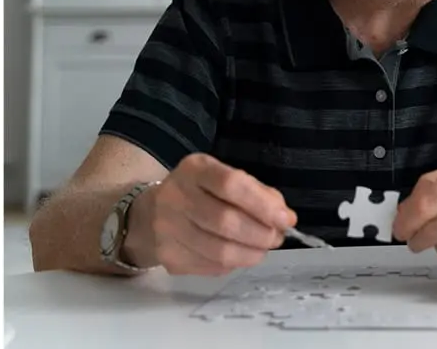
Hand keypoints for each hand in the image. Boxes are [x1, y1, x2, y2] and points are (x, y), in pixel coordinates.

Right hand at [128, 154, 293, 273]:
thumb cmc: (197, 193)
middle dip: (260, 234)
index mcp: (193, 169)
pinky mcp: (169, 256)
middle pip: (226, 221)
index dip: (262, 204)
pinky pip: (211, 267)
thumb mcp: (221, 178)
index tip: (286, 219)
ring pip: (220, 251)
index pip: (230, 184)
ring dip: (251, 254)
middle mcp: (176, 195)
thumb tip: (285, 218)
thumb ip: (255, 193)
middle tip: (276, 238)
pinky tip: (239, 255)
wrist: (150, 215)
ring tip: (262, 249)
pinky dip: (234, 264)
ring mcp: (168, 228)